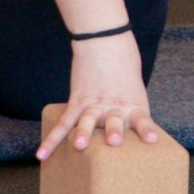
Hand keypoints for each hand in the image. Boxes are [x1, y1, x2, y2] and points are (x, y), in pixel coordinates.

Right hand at [35, 32, 159, 159]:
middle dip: (113, 131)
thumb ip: (132, 110)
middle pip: (114, 120)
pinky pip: (64, 122)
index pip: (142, 119)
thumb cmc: (125, 65)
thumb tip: (130, 132)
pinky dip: (52, 139)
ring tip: (79, 144)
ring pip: (87, 121)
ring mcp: (94, 104)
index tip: (151, 139)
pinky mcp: (77, 101)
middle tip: (113, 140)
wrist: (104, 39)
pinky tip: (42, 154)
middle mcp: (114, 106)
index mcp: (133, 104)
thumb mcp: (135, 88)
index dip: (146, 130)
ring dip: (83, 133)